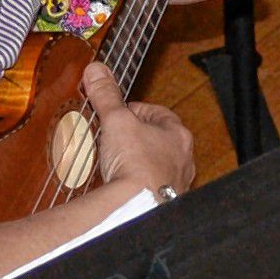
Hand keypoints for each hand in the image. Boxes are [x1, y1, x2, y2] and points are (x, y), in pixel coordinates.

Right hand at [82, 61, 195, 193]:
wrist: (139, 208)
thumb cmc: (136, 163)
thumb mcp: (116, 121)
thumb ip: (107, 96)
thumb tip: (97, 70)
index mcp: (178, 135)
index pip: (159, 113)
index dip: (136, 110)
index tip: (119, 112)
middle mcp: (183, 160)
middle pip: (159, 141)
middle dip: (138, 138)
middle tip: (116, 137)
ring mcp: (176, 184)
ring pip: (157, 166)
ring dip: (139, 163)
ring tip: (117, 163)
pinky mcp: (164, 204)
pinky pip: (151, 189)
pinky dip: (137, 185)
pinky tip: (122, 187)